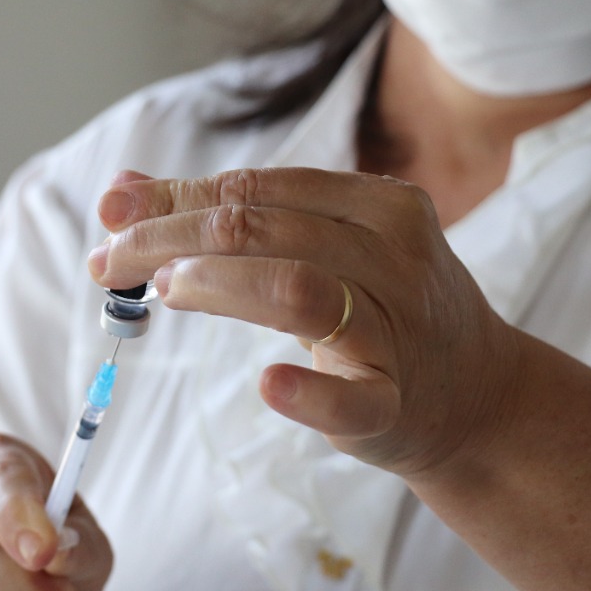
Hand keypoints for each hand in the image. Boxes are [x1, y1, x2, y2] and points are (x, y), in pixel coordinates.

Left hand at [87, 168, 519, 481]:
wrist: (479, 394)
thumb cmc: (385, 310)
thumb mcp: (323, 247)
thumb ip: (231, 216)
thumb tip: (122, 192)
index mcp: (379, 204)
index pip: (259, 186)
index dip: (177, 199)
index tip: (112, 219)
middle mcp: (395, 255)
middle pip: (265, 228)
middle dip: (172, 238)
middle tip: (111, 261)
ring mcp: (399, 330)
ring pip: (298, 289)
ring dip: (217, 286)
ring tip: (161, 291)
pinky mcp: (396, 404)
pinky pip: (352, 397)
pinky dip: (309, 392)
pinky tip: (268, 384)